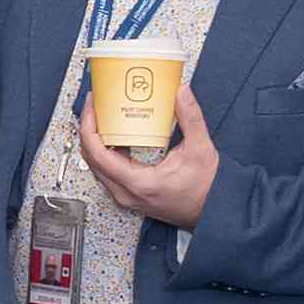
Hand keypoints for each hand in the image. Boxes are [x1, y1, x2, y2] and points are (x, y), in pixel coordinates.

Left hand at [80, 77, 220, 232]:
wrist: (214, 211)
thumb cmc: (206, 190)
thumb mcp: (200, 149)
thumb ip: (191, 118)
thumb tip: (181, 93)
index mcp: (139, 183)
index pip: (98, 154)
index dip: (89, 127)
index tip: (92, 107)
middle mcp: (127, 194)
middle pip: (91, 159)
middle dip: (89, 129)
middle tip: (95, 106)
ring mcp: (126, 197)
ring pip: (97, 168)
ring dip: (96, 141)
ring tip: (101, 117)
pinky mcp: (130, 196)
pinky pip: (108, 173)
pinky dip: (105, 152)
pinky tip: (114, 136)